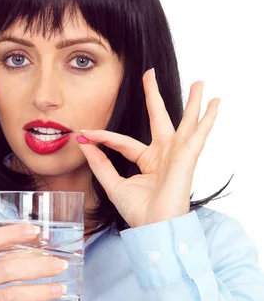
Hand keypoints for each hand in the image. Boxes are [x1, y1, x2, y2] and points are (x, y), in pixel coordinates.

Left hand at [76, 68, 220, 228]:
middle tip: (150, 73)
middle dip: (155, 96)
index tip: (85, 133)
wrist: (154, 227)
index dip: (104, 137)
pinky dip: (208, 118)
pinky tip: (215, 102)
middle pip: (160, 118)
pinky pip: (199, 134)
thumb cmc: (138, 212)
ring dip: (193, 102)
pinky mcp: (187, 157)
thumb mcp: (113, 184)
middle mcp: (164, 154)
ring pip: (186, 122)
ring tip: (200, 82)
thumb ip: (100, 164)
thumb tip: (84, 144)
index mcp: (147, 160)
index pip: (123, 141)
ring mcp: (177, 154)